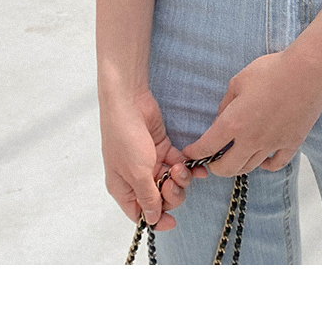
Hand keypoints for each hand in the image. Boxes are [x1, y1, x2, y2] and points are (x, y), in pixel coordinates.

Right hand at [99, 83, 189, 229]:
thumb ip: (147, 198)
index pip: (140, 213)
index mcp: (123, 188)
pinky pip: (178, 165)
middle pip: (160, 199)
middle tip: (172, 182)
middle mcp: (136, 178)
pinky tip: (198, 168)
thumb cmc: (125, 138)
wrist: (129, 101)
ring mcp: (150, 162)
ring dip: (180, 179)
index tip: (172, 221)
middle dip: (171, 194)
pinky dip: (188, 167)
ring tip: (180, 168)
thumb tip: (152, 220)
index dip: (156, 220)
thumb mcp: (136, 173)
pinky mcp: (162, 148)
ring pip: (171, 182)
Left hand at [184, 45, 321, 177]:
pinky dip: (265, 165)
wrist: (308, 71)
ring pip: (249, 168)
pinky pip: (274, 165)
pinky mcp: (291, 144)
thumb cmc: (271, 70)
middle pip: (227, 168)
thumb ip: (226, 103)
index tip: (190, 153)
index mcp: (234, 122)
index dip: (195, 152)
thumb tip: (220, 119)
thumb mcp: (240, 80)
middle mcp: (251, 140)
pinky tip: (262, 157)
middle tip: (213, 159)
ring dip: (238, 165)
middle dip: (215, 167)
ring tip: (235, 156)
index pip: (207, 147)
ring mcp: (272, 145)